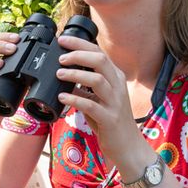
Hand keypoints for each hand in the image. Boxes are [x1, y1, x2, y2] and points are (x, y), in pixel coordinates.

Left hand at [54, 35, 140, 160]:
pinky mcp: (110, 119)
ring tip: (59, 74)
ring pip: (97, 80)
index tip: (62, 40)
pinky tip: (62, 97)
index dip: (80, 44)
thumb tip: (65, 74)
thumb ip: (87, 86)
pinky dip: (75, 99)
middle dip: (78, 54)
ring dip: (76, 75)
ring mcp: (115, 102)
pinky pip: (91, 105)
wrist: (128, 147)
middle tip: (61, 58)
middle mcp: (117, 86)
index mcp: (115, 78)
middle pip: (100, 60)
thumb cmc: (110, 122)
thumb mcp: (100, 98)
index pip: (98, 52)